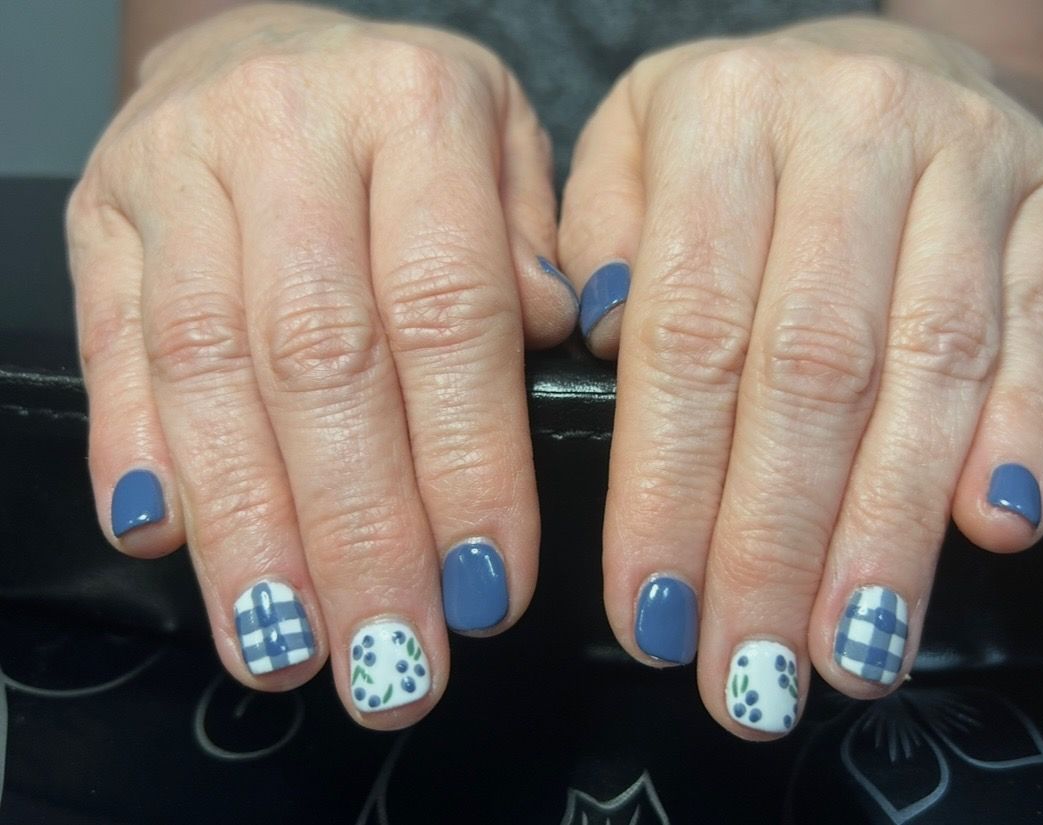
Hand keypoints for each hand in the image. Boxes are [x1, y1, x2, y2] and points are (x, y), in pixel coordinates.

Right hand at [67, 2, 574, 726]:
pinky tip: (171, 549)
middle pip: (322, 361)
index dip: (467, 466)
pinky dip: (141, 457)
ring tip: (288, 647)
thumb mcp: (508, 145)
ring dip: (249, 532)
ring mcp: (179, 169)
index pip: (450, 311)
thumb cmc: (406, 120)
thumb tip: (555, 349)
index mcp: (417, 106)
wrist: (263, 48)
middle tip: (390, 663)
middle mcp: (290, 128)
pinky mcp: (102, 217)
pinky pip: (115, 349)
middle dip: (358, 534)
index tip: (487, 590)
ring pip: (209, 372)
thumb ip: (537, 245)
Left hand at [558, 16, 1042, 737]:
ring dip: (888, 531)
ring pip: (928, 370)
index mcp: (721, 115)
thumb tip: (603, 345)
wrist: (875, 61)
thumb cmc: (732, 129)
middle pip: (811, 370)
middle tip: (748, 673)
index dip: (668, 489)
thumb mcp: (628, 143)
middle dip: (775, 544)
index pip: (689, 331)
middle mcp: (849, 128)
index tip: (653, 612)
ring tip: (849, 649)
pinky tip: (986, 535)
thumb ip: (595, 238)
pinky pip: (1036, 333)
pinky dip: (1016, 442)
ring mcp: (965, 160)